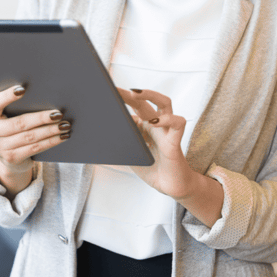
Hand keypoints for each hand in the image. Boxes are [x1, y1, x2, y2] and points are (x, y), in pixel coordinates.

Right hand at [0, 85, 70, 196]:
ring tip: (65, 125)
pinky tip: (62, 136)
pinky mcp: (11, 158)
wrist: (6, 153)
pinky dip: (51, 142)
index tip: (23, 89)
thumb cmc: (10, 123)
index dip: (8, 96)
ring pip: (30, 137)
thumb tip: (41, 90)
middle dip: (41, 118)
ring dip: (50, 131)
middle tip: (58, 114)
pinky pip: (34, 148)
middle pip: (19, 123)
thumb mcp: (6, 113)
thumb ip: (14, 103)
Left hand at [117, 88, 223, 226]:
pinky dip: (168, 120)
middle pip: (145, 101)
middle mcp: (156, 124)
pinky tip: (155, 122)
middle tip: (116, 89)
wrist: (170, 187)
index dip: (122, 98)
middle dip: (130, 93)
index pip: (134, 106)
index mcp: (144, 126)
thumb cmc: (152, 169)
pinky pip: (177, 124)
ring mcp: (166, 131)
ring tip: (135, 94)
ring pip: (165, 103)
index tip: (107, 91)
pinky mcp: (174, 141)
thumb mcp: (130, 155)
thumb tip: (98, 138)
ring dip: (150, 95)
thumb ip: (119, 145)